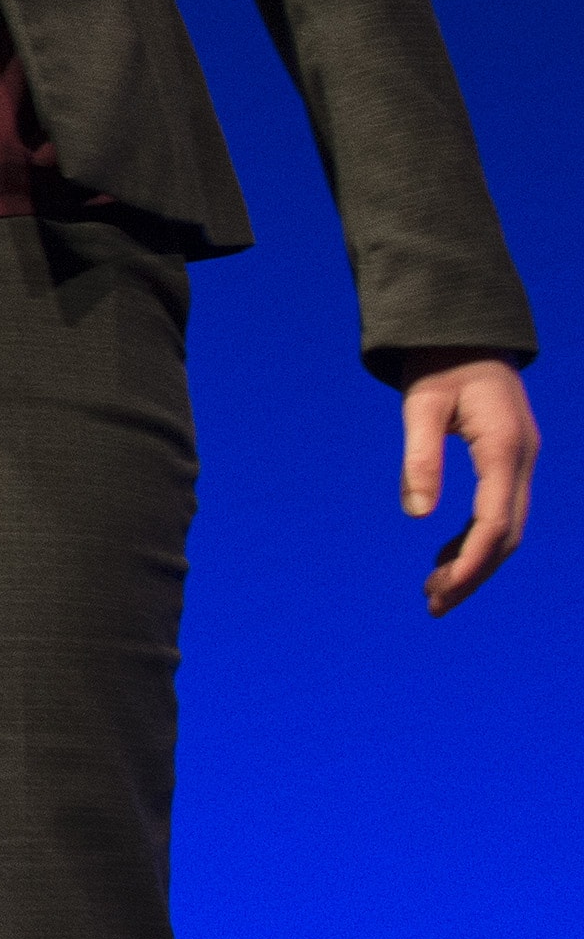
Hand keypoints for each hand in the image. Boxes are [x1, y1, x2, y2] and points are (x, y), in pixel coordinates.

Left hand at [398, 352, 536, 612]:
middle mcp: (522, 461)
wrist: (465, 333)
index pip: (496, 520)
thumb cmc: (439, 364)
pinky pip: (498, 513)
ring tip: (435, 594)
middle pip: (506, 534)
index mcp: (505, 448)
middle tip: (433, 605)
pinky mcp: (508, 463)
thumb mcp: (420, 404)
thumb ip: (419, 457)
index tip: (444, 590)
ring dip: (474, 562)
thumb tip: (417, 515)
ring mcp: (520, 463)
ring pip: (506, 528)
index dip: (473, 560)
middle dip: (474, 572)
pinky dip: (473, 540)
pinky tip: (445, 560)